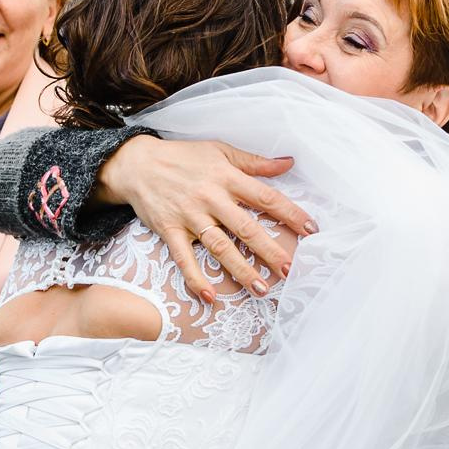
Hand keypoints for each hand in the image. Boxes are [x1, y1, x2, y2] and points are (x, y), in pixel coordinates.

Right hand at [95, 136, 317, 303]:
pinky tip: (211, 297)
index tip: (311, 230)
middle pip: (246, 227)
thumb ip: (254, 162)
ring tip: (261, 288)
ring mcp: (189, 217)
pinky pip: (184, 259)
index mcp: (226, 177)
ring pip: (220, 246)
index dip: (290, 214)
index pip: (265, 198)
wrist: (137, 164)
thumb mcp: (220, 151)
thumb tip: (288, 163)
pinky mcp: (169, 231)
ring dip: (241, 269)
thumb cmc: (182, 157)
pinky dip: (196, 279)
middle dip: (270, 250)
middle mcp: (210, 198)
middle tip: (290, 270)